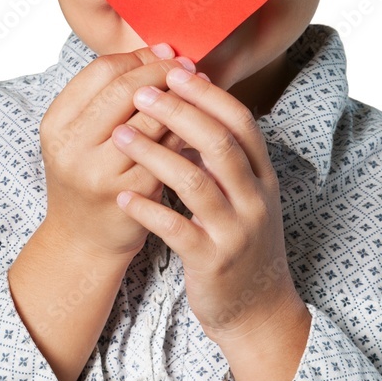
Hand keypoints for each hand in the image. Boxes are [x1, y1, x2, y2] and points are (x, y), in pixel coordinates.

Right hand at [39, 44, 194, 260]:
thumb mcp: (81, 134)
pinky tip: (201, 125)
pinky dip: (186, 132)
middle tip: (189, 67)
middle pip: (125, 89)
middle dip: (163, 73)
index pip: (102, 71)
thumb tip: (161, 52)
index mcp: (57, 123)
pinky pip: (167, 150)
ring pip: (150, 118)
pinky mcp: (130, 192)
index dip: (138, 58)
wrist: (82, 239)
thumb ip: (108, 97)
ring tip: (202, 90)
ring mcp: (99, 171)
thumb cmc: (88, 177)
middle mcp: (71, 146)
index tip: (165, 54)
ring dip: (181, 100)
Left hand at [112, 65, 300, 342]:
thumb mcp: (244, 193)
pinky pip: (177, 230)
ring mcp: (235, 231)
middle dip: (178, 113)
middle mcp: (255, 198)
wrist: (258, 311)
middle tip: (141, 93)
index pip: (240, 121)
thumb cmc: (239, 240)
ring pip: (195, 183)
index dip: (207, 94)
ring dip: (155, 154)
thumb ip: (222, 154)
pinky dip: (148, 209)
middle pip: (219, 143)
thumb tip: (190, 102)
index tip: (174, 69)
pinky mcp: (213, 262)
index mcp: (262, 175)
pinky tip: (122, 194)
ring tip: (120, 136)